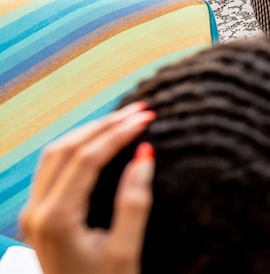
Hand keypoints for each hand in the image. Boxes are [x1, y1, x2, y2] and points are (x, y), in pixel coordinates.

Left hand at [19, 103, 155, 273]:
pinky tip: (102, 141)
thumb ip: (134, 200)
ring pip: (55, 155)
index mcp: (56, 220)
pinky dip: (78, 148)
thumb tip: (145, 154)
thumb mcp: (126, 248)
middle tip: (141, 111)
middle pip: (67, 149)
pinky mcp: (37, 217)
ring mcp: (32, 214)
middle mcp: (36, 213)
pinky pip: (53, 169)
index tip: (147, 118)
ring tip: (124, 120)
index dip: (118, 133)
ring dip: (90, 132)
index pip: (86, 159)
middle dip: (105, 125)